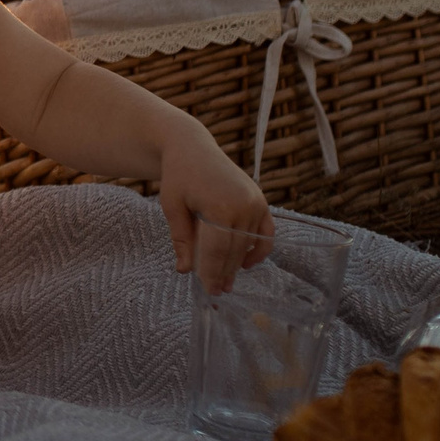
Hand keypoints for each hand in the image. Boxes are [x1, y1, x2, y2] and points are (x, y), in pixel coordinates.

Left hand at [158, 138, 274, 295]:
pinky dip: (259, 248)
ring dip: (238, 264)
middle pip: (234, 250)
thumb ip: (181, 239)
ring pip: (248, 244)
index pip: (217, 251)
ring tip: (227, 282)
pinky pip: (266, 232)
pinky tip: (246, 263)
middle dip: (224, 273)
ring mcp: (256, 203)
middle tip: (217, 292)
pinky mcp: (261, 201)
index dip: (212, 273)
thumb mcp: (172, 206)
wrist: (193, 148)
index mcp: (221, 206)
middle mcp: (244, 205)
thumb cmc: (178, 176)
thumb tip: (185, 271)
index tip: (209, 291)